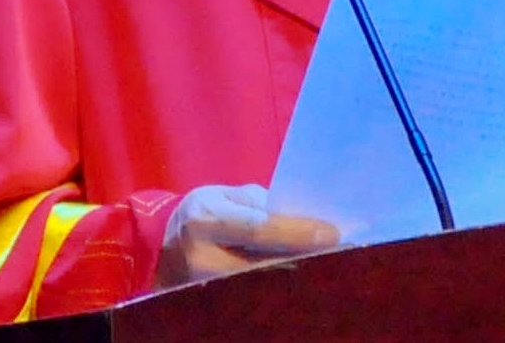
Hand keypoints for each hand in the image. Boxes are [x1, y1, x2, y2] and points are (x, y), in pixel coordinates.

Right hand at [156, 183, 337, 285]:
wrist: (161, 246)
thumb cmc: (204, 212)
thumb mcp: (226, 196)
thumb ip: (262, 206)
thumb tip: (306, 219)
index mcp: (204, 218)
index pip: (260, 228)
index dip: (298, 232)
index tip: (333, 234)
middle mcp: (200, 257)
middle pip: (265, 265)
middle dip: (306, 260)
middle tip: (344, 254)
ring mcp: (203, 288)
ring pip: (262, 287)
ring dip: (298, 279)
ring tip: (330, 270)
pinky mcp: (211, 307)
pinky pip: (254, 301)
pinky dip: (281, 293)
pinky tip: (306, 285)